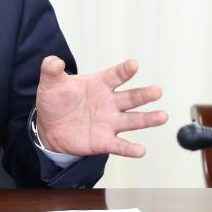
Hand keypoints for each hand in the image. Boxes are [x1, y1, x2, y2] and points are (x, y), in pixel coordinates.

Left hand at [35, 56, 166, 158]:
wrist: (49, 126)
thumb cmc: (56, 100)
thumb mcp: (50, 82)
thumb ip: (51, 69)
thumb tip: (54, 61)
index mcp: (99, 84)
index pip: (115, 75)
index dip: (124, 70)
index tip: (133, 64)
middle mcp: (109, 102)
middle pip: (131, 97)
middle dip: (144, 95)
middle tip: (156, 91)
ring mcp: (110, 122)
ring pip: (132, 120)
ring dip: (148, 119)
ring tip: (162, 116)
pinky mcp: (105, 141)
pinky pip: (120, 145)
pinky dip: (130, 149)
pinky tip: (140, 150)